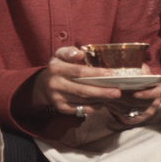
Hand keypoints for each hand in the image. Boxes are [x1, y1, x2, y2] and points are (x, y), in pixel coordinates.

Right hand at [31, 46, 160, 124]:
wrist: (44, 85)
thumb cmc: (59, 67)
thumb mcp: (60, 55)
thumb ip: (69, 52)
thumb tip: (80, 54)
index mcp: (56, 68)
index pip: (78, 72)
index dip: (95, 73)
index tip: (110, 74)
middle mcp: (55, 84)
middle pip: (82, 89)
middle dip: (101, 91)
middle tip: (117, 91)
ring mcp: (57, 98)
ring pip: (82, 100)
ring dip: (99, 99)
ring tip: (112, 96)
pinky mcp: (61, 108)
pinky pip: (79, 109)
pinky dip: (92, 107)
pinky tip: (101, 103)